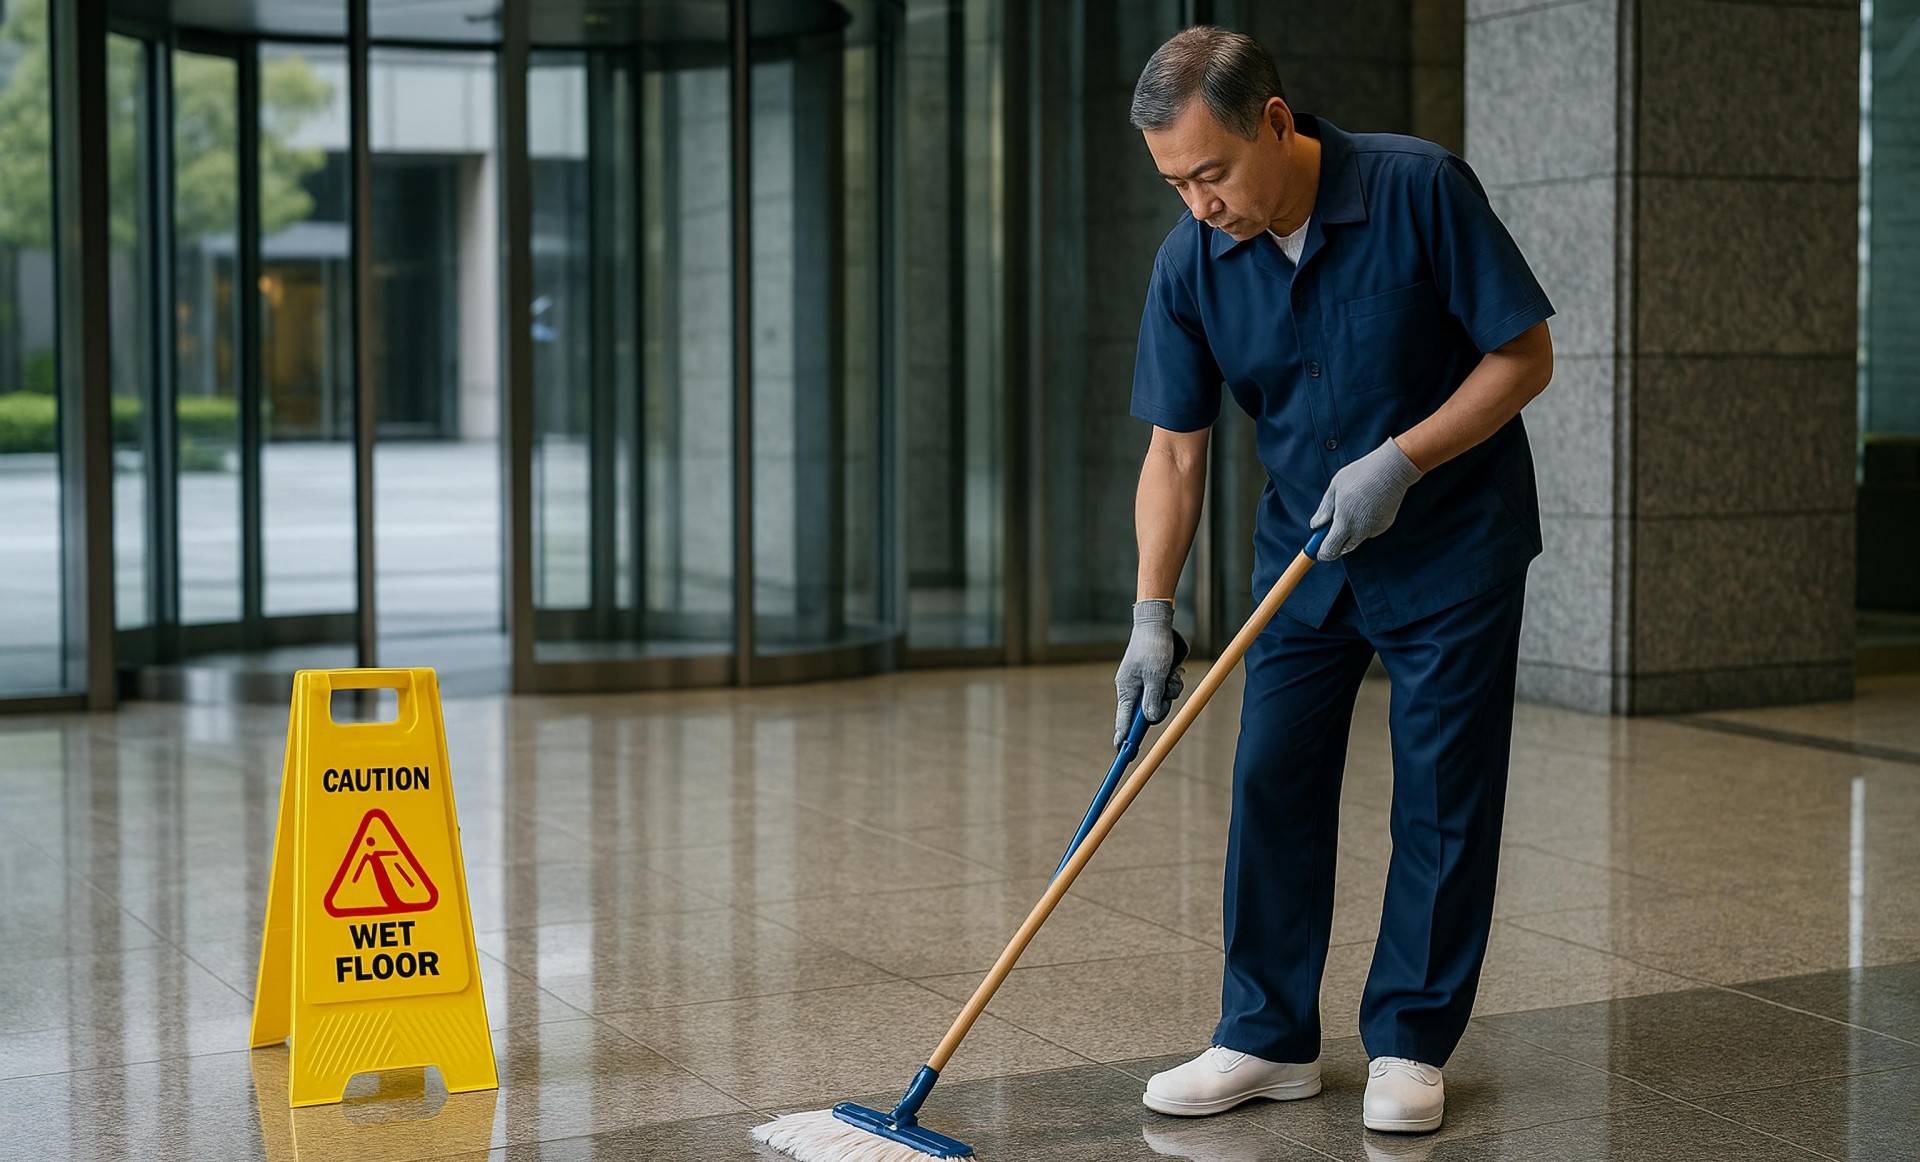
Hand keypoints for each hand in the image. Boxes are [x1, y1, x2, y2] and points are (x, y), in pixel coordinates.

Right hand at [1115, 600, 1185, 747]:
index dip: (1124, 739)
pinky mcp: (1153, 678)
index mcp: (1126, 690)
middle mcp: (1132, 689)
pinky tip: (1172, 671)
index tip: (1124, 754)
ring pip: (1158, 702)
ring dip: (1169, 693)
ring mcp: (1143, 684)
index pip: (1123, 721)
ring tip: (1170, 675)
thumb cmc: (1153, 647)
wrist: (1157, 623)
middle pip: (1145, 714)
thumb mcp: (1155, 676)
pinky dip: (1171, 684)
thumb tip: (1151, 721)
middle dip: (1159, 707)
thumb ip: (1152, 700)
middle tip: (1165, 694)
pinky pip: (1164, 691)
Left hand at [1310, 438, 1422, 559]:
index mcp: (1345, 522)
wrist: (1392, 469)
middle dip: (1334, 543)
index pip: (1330, 549)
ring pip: (1356, 540)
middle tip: (1330, 528)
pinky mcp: (1384, 525)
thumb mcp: (1335, 488)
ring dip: (1349, 533)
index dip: (1322, 552)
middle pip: (1343, 549)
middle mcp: (1360, 530)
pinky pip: (1368, 532)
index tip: (1317, 551)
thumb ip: (1324, 510)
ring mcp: (1374, 529)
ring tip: (1350, 508)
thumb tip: (1316, 526)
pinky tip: (1364, 507)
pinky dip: (1362, 526)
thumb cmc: (1360, 474)